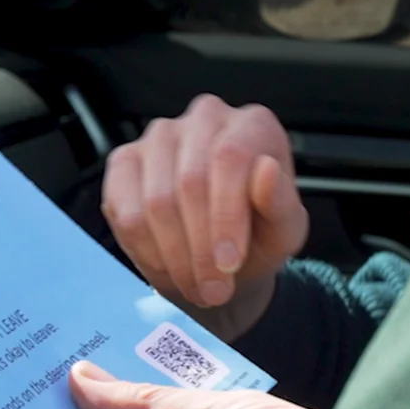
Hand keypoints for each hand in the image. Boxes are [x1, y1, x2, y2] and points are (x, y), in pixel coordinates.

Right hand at [102, 94, 308, 340]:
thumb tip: (266, 171)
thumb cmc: (260, 233)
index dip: (226, 216)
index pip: (230, 158)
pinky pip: (124, 210)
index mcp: (252, 125)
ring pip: (156, 200)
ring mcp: (160, 136)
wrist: (226, 253)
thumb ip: (281, 203)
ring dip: (174, 256)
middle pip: (190, 181)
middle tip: (213, 290)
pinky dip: (145, 249)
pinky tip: (166, 267)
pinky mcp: (125, 161)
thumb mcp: (284, 229)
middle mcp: (205, 118)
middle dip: (200, 248)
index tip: (229, 264)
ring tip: (195, 286)